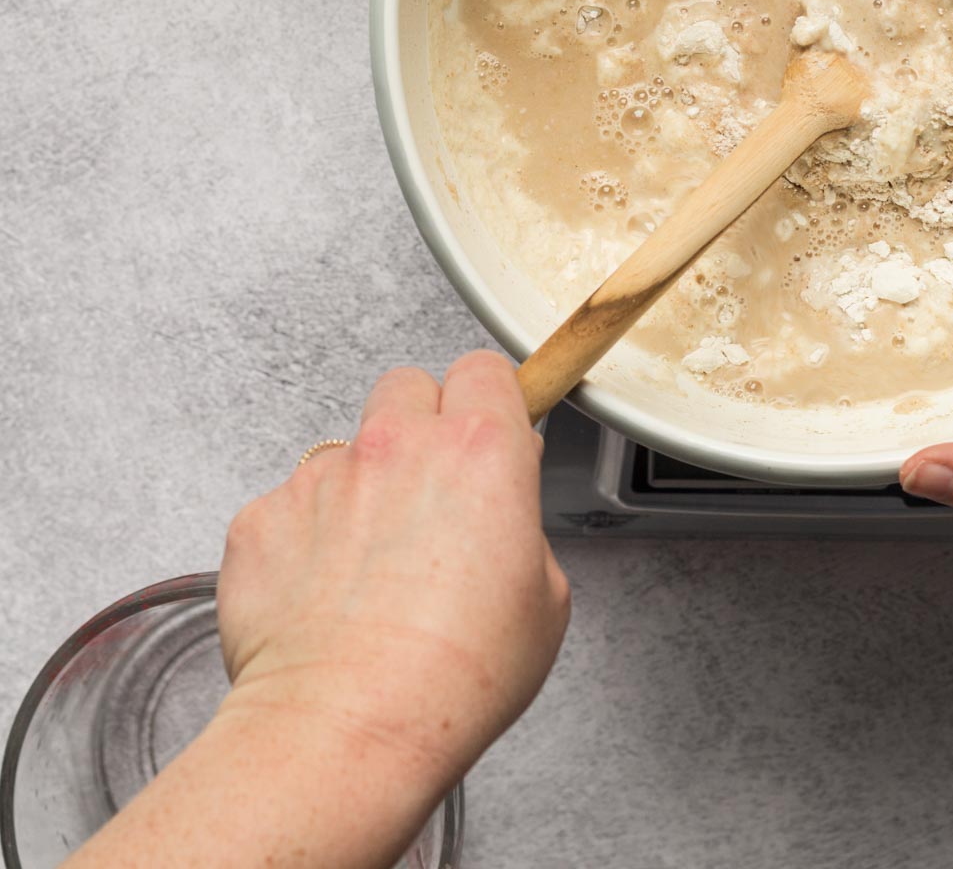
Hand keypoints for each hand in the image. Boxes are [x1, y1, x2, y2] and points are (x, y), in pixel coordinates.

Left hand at [216, 351, 569, 845]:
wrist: (347, 728)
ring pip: (343, 451)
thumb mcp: (545, 602)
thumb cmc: (450, 678)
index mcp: (479, 451)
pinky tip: (319, 601)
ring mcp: (321, 476)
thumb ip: (519, 530)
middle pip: (408, 386)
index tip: (489, 431)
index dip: (489, 402)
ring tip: (367, 571)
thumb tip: (495, 522)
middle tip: (427, 494)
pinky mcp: (262, 516)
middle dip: (419, 427)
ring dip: (358, 490)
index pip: (486, 370)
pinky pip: (286, 507)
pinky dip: (302, 542)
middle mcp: (397, 445)